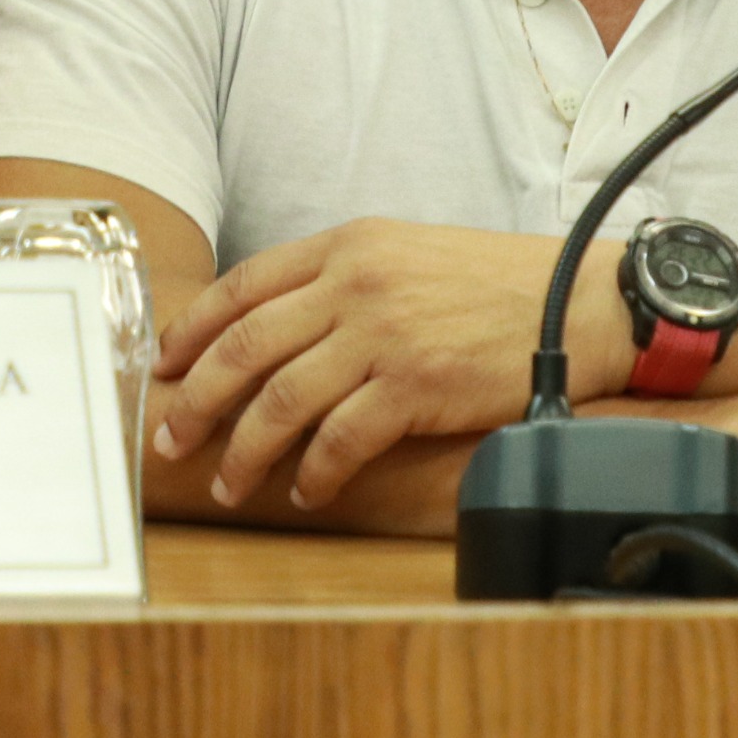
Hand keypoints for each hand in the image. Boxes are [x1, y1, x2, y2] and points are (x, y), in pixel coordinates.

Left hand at [147, 219, 597, 510]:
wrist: (575, 301)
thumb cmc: (492, 284)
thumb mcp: (405, 254)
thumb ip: (341, 280)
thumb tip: (273, 329)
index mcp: (346, 246)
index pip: (241, 286)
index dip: (191, 331)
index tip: (162, 367)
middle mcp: (354, 283)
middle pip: (245, 347)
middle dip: (194, 399)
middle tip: (169, 439)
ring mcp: (383, 334)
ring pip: (280, 398)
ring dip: (245, 450)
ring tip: (230, 483)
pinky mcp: (414, 385)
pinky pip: (340, 439)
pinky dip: (314, 472)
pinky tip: (306, 491)